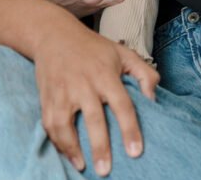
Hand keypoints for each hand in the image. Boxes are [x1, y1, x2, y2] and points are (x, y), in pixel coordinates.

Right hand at [34, 25, 157, 174]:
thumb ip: (145, 73)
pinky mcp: (46, 97)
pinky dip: (57, 141)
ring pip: (65, 124)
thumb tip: (153, 100)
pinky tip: (68, 154)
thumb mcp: (123, 53)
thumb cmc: (93, 47)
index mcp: (105, 73)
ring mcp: (62, 91)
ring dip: (72, 148)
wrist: (53, 34)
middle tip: (106, 171)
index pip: (121, 104)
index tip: (135, 152)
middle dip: (100, 147)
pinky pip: (49, 123)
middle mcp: (83, 83)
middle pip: (93, 119)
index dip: (130, 129)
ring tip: (83, 166)